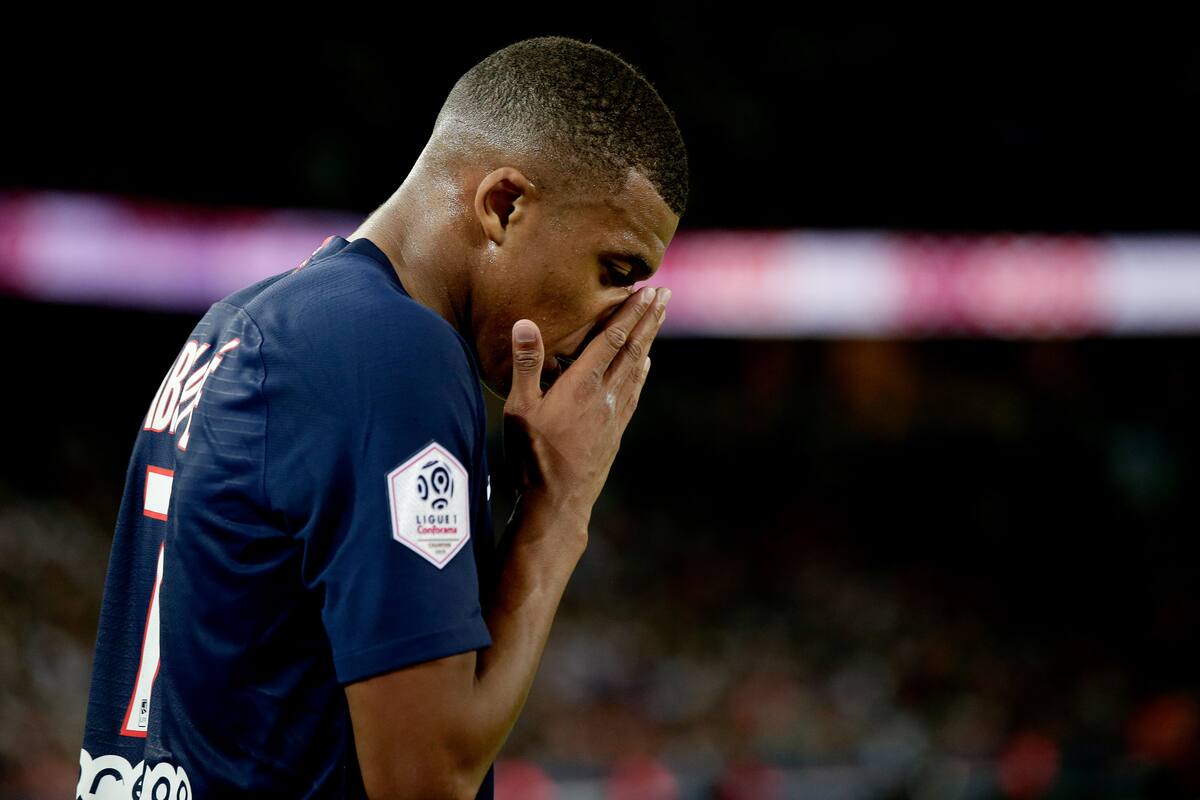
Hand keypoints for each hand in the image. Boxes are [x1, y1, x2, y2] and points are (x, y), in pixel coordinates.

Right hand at [503, 286, 670, 535]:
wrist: (559, 502)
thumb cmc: (532, 456)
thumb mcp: (520, 410)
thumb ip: (526, 365)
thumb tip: (524, 323)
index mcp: (582, 385)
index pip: (612, 339)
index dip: (629, 313)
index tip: (646, 291)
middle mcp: (604, 396)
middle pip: (632, 349)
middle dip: (648, 319)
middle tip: (664, 294)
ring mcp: (613, 415)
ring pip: (636, 369)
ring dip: (648, 341)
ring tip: (659, 319)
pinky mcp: (614, 432)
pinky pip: (633, 393)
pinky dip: (641, 373)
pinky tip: (645, 365)